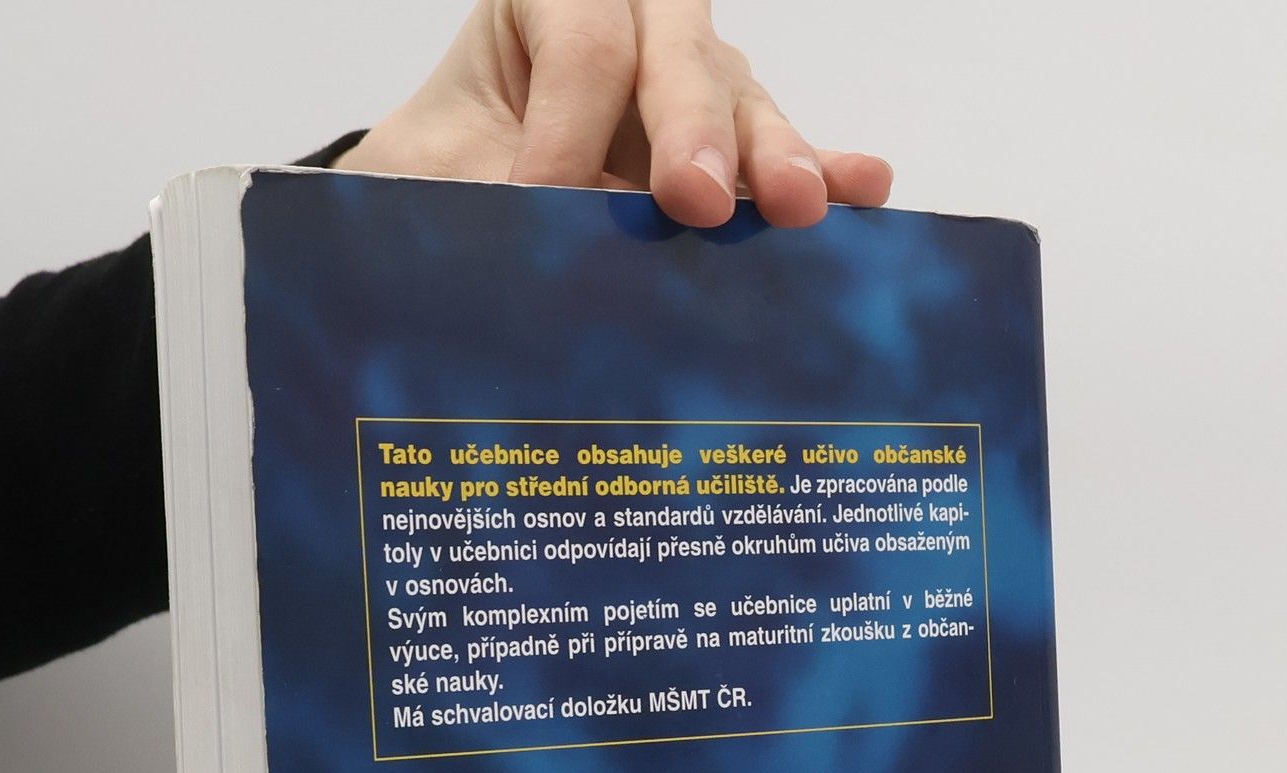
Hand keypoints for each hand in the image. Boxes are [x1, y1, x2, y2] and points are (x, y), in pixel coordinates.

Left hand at [335, 0, 892, 228]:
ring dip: (770, 156)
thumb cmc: (440, 174)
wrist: (449, 211)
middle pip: (678, 52)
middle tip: (694, 198)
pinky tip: (864, 190)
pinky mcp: (728, 149)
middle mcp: (633, 25)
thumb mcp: (423, 169)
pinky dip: (823, 172)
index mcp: (547, 0)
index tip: (542, 204)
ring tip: (797, 205)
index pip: (582, 42)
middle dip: (690, 126)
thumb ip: (467, 187)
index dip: (567, 125)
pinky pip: (780, 155)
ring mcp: (691, 84)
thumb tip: (526, 235)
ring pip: (739, 99)